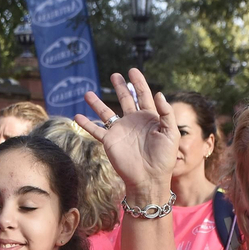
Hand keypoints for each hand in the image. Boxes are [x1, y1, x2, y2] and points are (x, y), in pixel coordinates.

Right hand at [75, 70, 177, 204]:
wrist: (149, 178)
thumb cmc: (164, 158)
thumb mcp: (171, 133)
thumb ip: (166, 113)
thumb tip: (158, 93)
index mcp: (150, 118)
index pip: (143, 96)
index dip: (138, 83)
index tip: (133, 71)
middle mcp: (133, 122)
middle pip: (125, 100)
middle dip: (121, 87)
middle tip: (115, 75)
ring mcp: (120, 131)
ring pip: (106, 113)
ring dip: (97, 104)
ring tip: (87, 93)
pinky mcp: (110, 142)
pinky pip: (96, 130)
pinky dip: (86, 124)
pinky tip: (77, 116)